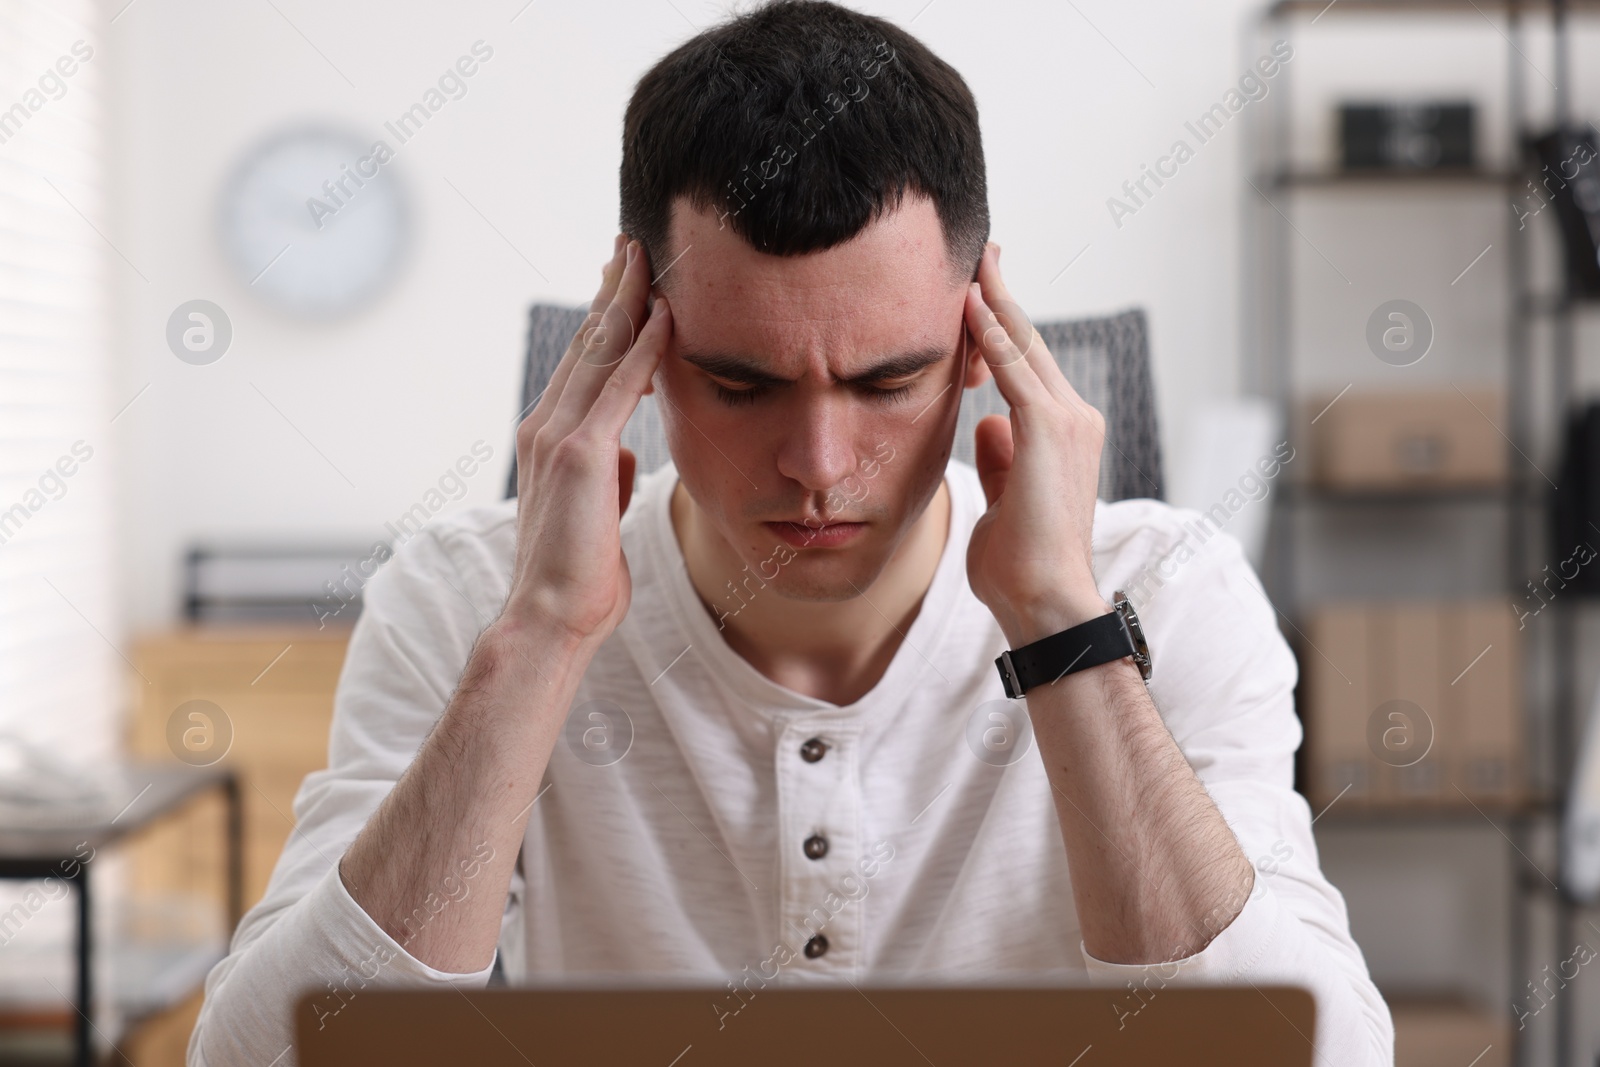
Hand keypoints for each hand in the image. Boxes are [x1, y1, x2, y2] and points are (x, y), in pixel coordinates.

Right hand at [500, 236, 670, 646]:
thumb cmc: (579, 577)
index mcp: (550, 439)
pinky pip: (620, 385)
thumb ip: (607, 475)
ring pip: (599, 351)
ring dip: (626, 300)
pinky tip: (665, 314)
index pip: (583, 365)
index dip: (604, 321)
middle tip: (631, 244)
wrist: (552, 616)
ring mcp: (560, 435)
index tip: (624, 283)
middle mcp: (546, 426)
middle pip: (586, 343)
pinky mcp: (582, 453)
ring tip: (645, 256)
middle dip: (612, 291)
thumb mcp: (598, 513)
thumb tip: (624, 454)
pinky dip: (644, 346)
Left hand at [963, 242, 1107, 645]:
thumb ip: (1001, 458)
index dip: (1002, 325)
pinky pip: (1015, 369)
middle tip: (981, 250)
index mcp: (1064, 434)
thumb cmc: (1020, 565)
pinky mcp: (1049, 430)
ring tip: (973, 259)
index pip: (1026, 365)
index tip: (978, 290)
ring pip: (1023, 345)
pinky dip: (992, 335)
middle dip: (1001, 295)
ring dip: (995, 301)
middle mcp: (1074, 419)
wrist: (1045, 601)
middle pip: (1029, 342)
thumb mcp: (1004, 499)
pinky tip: (969, 303)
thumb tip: (987, 424)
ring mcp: (1067, 422)